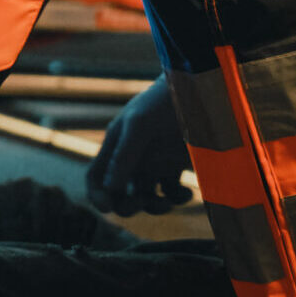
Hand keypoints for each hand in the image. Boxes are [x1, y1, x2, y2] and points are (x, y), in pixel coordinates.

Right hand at [86, 75, 195, 215]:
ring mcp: (156, 163)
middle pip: (119, 194)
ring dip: (154, 206)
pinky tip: (188, 193)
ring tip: (168, 202)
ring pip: (146, 198)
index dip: (96, 194)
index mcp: (116, 145)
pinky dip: (177, 198)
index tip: (106, 208)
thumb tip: (110, 188)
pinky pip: (172, 193)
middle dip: (126, 205)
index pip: (96, 177)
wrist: (200, 88)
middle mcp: (133, 157)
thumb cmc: (165, 100)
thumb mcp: (140, 123)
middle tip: (139, 202)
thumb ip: (124, 155)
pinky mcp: (177, 166)